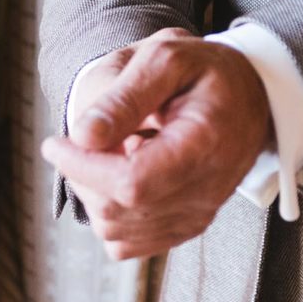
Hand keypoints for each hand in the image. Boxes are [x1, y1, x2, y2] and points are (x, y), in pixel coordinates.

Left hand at [41, 29, 272, 260]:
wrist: (247, 96)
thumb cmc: (204, 72)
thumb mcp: (166, 58)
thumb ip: (124, 96)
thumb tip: (83, 136)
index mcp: (204, 143)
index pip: (130, 182)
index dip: (82, 168)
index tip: (55, 142)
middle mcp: (207, 191)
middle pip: (117, 211)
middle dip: (83, 176)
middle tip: (86, 137)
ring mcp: (198, 216)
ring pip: (116, 232)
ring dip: (94, 194)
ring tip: (112, 151)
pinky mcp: (187, 228)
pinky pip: (127, 243)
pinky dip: (109, 214)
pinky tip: (121, 175)